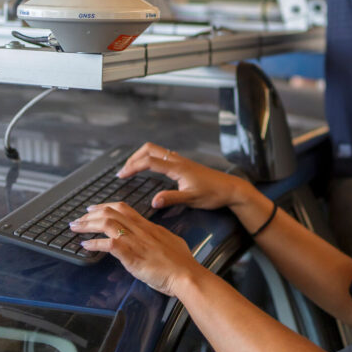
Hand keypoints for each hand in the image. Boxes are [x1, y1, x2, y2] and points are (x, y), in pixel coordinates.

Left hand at [70, 202, 199, 295]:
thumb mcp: (171, 241)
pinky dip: (94, 244)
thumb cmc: (181, 262)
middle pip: (111, 212)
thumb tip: (156, 236)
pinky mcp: (131, 255)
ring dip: (87, 224)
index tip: (94, 208)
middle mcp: (140, 230)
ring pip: (106, 223)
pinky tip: (85, 246)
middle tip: (79, 217)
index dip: (106, 206)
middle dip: (91, 213)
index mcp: (148, 226)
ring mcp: (135, 241)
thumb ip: (160, 236)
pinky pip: (108, 244)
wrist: (185, 274)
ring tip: (75, 227)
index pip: (123, 208)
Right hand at [112, 142, 246, 210]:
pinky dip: (151, 159)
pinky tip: (149, 169)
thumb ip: (171, 199)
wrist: (230, 189)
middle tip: (123, 171)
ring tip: (131, 169)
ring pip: (156, 151)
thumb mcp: (191, 199)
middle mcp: (178, 160)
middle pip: (150, 149)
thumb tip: (153, 202)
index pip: (149, 162)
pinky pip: (163, 156)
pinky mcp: (184, 164)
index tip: (121, 175)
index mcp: (177, 167)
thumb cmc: (213, 194)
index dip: (133, 167)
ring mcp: (181, 161)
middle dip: (134, 157)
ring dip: (142, 157)